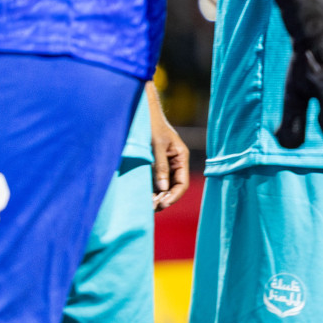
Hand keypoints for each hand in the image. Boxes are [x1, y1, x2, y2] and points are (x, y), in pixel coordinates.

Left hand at [145, 82, 189, 210]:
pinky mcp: (152, 166)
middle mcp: (174, 163)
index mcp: (180, 157)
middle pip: (172, 188)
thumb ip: (160, 166)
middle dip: (163, 199)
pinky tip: (141, 197)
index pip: (181, 183)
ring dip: (155, 196)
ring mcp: (163, 165)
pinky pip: (153, 182)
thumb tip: (163, 188)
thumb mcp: (157, 146)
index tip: (162, 204)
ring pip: (162, 187)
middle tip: (149, 209)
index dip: (173, 196)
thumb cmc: (152, 126)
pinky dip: (149, 190)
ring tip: (144, 206)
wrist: (141, 114)